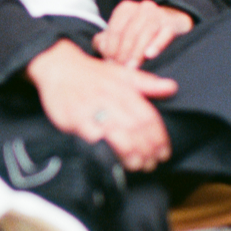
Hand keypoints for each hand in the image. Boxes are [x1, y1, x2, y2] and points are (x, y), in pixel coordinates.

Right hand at [26, 40, 177, 171]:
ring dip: (130, 153)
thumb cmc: (91, 73)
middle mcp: (110, 97)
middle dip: (147, 149)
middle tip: (152, 163)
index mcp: (124, 88)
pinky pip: (93, 137)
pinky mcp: (74, 117)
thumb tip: (172, 87)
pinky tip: (112, 159)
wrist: (58, 66)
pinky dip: (105, 149)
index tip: (163, 152)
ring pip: (117, 134)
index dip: (159, 137)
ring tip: (137, 164)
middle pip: (136, 128)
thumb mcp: (121, 73)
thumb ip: (147, 83)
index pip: (148, 116)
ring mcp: (92, 108)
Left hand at [93, 0, 193, 67]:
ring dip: (137, 52)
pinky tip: (149, 55)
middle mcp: (142, 8)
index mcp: (125, 9)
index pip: (115, 30)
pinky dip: (156, 44)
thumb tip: (101, 49)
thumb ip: (105, 41)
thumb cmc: (140, 32)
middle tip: (121, 69)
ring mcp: (158, 14)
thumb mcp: (121, 33)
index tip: (109, 64)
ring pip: (145, 33)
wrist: (170, 23)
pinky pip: (164, 34)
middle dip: (123, 53)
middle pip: (129, 33)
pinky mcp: (172, 23)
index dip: (111, 49)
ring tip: (132, 67)